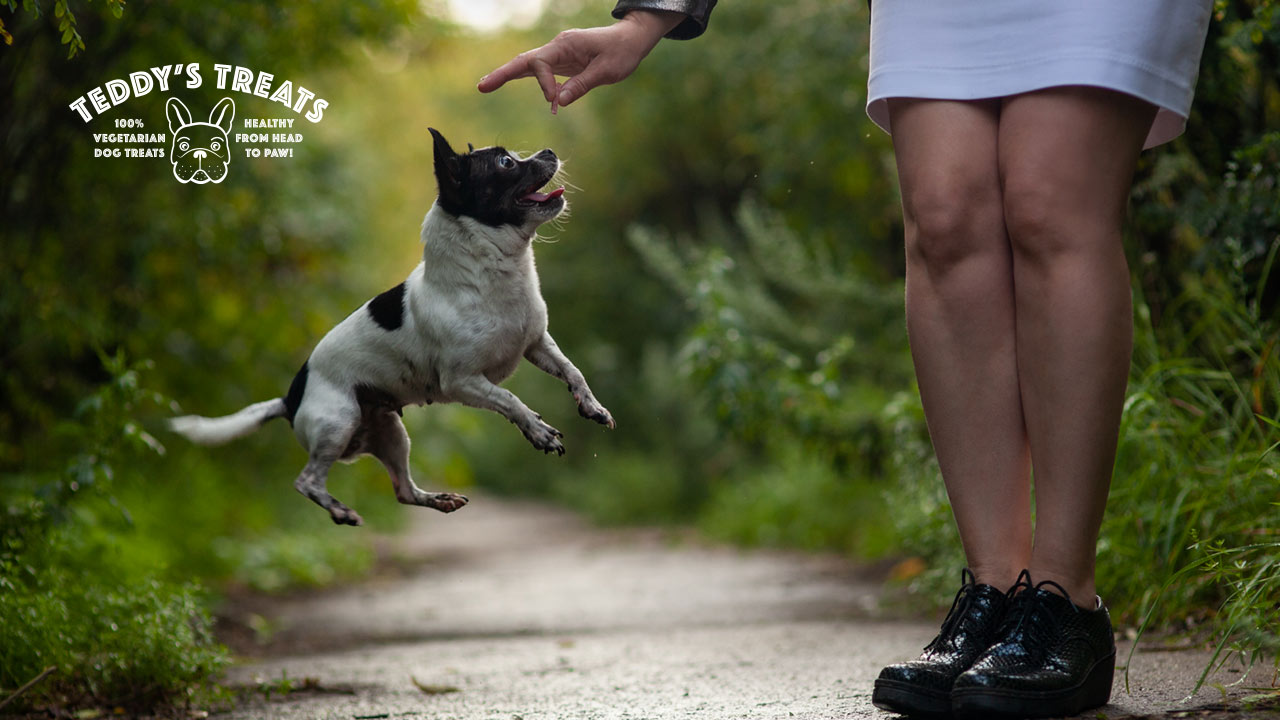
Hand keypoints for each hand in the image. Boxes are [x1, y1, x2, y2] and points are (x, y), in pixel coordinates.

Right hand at [477, 9, 684, 112]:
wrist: (632, 40)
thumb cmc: (622, 52)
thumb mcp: (606, 71)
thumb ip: (581, 85)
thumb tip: (557, 102)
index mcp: (566, 44)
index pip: (540, 64)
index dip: (542, 84)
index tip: (554, 101)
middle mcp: (558, 47)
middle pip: (524, 60)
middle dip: (502, 73)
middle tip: (481, 86)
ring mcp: (559, 54)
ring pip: (528, 65)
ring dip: (507, 75)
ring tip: (485, 85)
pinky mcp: (563, 62)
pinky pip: (540, 71)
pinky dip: (528, 80)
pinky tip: (512, 85)